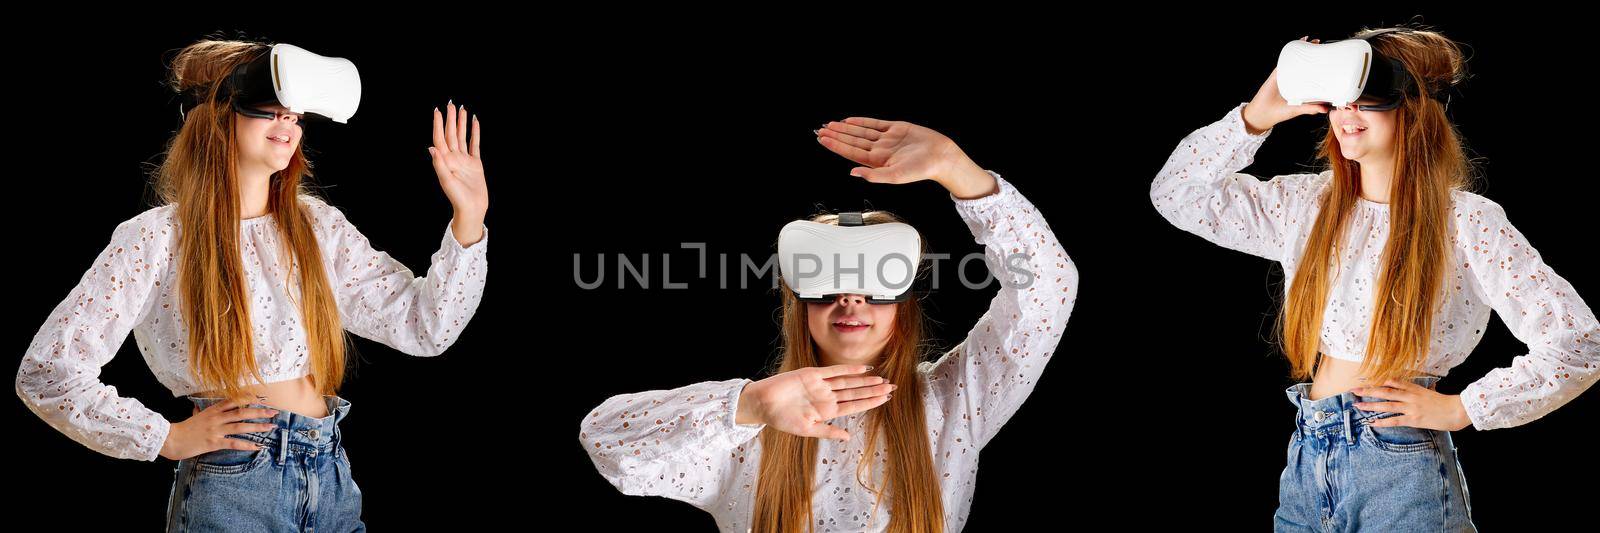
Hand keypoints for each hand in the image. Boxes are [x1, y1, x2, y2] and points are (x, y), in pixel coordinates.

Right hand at [159, 398, 280, 460]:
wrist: (170, 439)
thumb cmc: (182, 429)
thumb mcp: (194, 417)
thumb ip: (200, 412)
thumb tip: (197, 409)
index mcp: (212, 410)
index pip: (233, 401)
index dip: (248, 399)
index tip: (261, 398)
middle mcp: (216, 418)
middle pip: (242, 412)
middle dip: (260, 412)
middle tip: (274, 412)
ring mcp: (216, 430)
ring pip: (241, 426)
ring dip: (258, 426)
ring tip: (271, 427)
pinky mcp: (214, 442)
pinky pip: (234, 443)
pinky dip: (247, 445)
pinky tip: (258, 446)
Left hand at [429, 100, 488, 228]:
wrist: (472, 208)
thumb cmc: (457, 198)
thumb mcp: (446, 181)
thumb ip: (439, 164)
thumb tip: (431, 147)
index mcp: (445, 160)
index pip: (440, 138)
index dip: (438, 124)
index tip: (437, 111)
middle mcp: (453, 158)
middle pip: (451, 134)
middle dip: (450, 119)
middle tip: (451, 104)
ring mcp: (464, 160)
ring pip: (462, 136)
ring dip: (461, 123)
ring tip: (462, 110)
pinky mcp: (475, 163)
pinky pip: (474, 144)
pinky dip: (475, 133)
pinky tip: (475, 123)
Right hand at [735, 364, 895, 440]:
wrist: (763, 404)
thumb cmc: (782, 420)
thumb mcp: (806, 430)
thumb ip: (828, 431)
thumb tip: (848, 437)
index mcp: (827, 412)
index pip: (854, 406)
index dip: (870, 403)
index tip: (886, 400)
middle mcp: (827, 397)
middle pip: (855, 393)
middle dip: (873, 391)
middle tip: (892, 388)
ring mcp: (820, 385)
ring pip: (848, 382)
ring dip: (865, 381)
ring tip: (882, 380)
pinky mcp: (812, 374)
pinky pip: (833, 371)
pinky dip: (848, 369)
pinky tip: (863, 369)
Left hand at [814, 117, 997, 199]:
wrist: (941, 156)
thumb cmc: (922, 169)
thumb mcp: (896, 176)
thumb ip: (874, 175)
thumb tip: (854, 173)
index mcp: (878, 162)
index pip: (851, 153)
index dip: (836, 146)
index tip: (823, 139)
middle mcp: (880, 150)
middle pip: (853, 141)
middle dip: (837, 136)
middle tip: (820, 130)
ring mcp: (887, 139)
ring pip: (861, 132)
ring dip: (846, 129)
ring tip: (830, 125)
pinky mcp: (896, 129)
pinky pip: (875, 124)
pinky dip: (862, 122)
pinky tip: (850, 121)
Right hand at [1241, 36, 1332, 134]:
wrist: (1263, 113)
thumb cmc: (1280, 112)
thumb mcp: (1298, 109)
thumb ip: (1310, 108)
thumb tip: (1325, 108)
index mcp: (1300, 87)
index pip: (1312, 74)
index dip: (1320, 65)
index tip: (1329, 58)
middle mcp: (1294, 79)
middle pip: (1305, 63)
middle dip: (1313, 53)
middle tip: (1322, 45)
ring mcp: (1286, 75)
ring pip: (1295, 59)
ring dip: (1303, 48)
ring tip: (1312, 41)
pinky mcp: (1278, 73)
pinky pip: (1284, 60)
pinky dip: (1289, 52)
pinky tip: (1296, 44)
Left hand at [1352, 379, 1472, 431]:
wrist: (1457, 411)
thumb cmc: (1444, 402)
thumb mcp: (1428, 392)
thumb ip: (1416, 390)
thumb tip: (1407, 389)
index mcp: (1414, 388)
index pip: (1392, 381)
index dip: (1377, 380)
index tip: (1364, 380)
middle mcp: (1410, 396)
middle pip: (1385, 391)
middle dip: (1368, 390)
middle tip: (1354, 390)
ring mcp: (1411, 408)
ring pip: (1386, 405)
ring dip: (1370, 405)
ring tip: (1357, 405)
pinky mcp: (1413, 420)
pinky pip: (1394, 420)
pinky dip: (1382, 422)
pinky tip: (1372, 422)